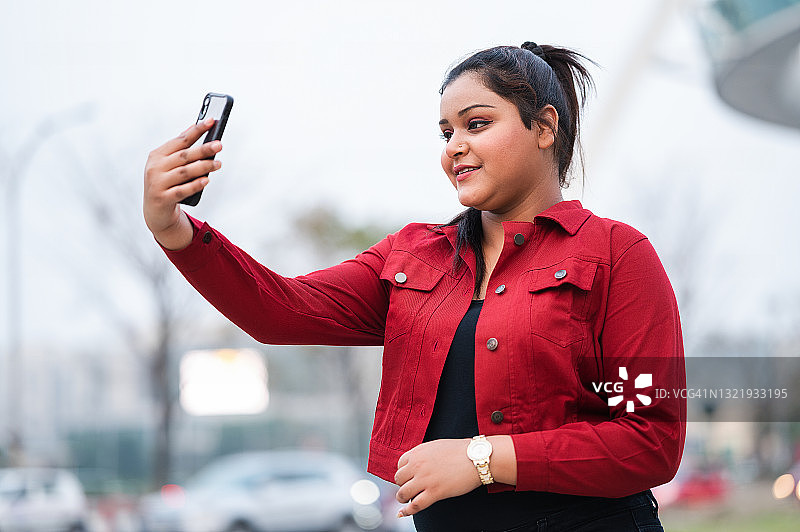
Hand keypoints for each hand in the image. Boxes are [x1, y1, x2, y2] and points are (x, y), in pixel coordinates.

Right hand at [143, 118, 222, 248]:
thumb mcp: (169, 165)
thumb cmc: (167, 183)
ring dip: (203, 167)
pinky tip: (207, 180)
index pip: (180, 140)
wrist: (155, 211)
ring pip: (185, 172)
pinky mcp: (163, 199)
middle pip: (184, 156)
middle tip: (219, 144)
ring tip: (218, 163)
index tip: (212, 121)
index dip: (196, 130)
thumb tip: (196, 128)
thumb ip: (181, 149)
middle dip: (203, 149)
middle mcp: (155, 168)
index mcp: (157, 155)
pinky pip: (182, 190)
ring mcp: (158, 183)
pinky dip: (195, 185)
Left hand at [394, 439, 480, 517]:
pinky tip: (402, 514)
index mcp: (418, 452)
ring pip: (403, 493)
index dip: (404, 472)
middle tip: (409, 488)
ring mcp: (425, 479)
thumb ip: (424, 454)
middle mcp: (418, 465)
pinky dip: (406, 512)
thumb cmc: (461, 451)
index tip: (408, 477)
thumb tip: (417, 463)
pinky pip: (415, 506)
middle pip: (399, 479)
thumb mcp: (436, 446)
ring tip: (406, 500)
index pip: (400, 464)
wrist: (476, 457)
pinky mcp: (435, 492)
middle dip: (402, 485)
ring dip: (402, 498)